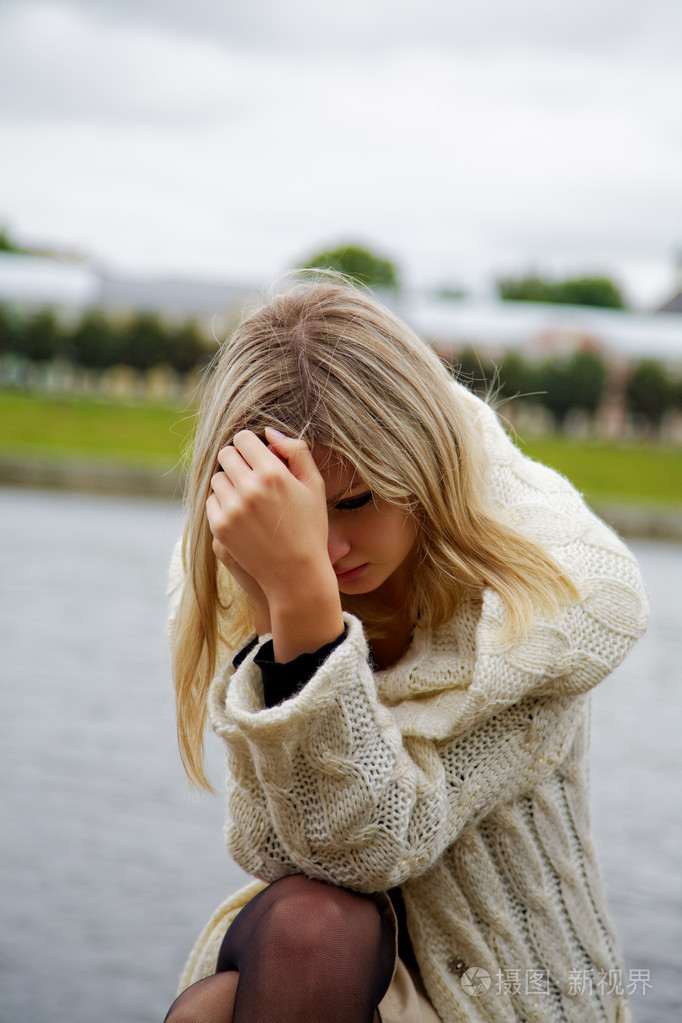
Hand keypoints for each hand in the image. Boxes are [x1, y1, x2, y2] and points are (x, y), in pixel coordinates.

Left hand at [206, 429, 342, 659]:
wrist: (296, 575)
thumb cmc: (309, 527)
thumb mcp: (314, 486)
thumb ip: (296, 452)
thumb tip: (268, 431)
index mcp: (273, 473)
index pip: (243, 439)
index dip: (250, 445)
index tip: (257, 456)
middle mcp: (249, 488)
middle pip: (226, 455)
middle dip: (237, 461)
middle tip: (251, 476)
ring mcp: (232, 509)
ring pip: (217, 478)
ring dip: (229, 482)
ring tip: (248, 497)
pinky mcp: (220, 527)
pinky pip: (212, 501)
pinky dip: (223, 503)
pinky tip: (241, 514)